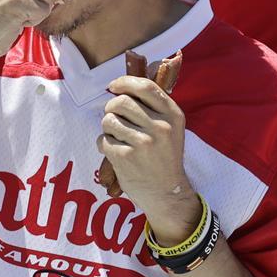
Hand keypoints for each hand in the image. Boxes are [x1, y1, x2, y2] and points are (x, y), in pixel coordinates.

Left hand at [98, 76, 201, 244]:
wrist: (168, 193)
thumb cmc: (164, 157)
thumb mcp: (171, 128)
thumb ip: (153, 107)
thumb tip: (121, 87)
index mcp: (172, 115)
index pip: (145, 87)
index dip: (124, 82)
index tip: (114, 86)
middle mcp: (160, 127)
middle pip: (121, 102)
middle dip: (111, 108)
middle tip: (114, 117)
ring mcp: (143, 143)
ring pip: (108, 120)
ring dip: (108, 128)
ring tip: (118, 138)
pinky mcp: (126, 157)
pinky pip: (103, 140)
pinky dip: (105, 145)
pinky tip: (117, 153)